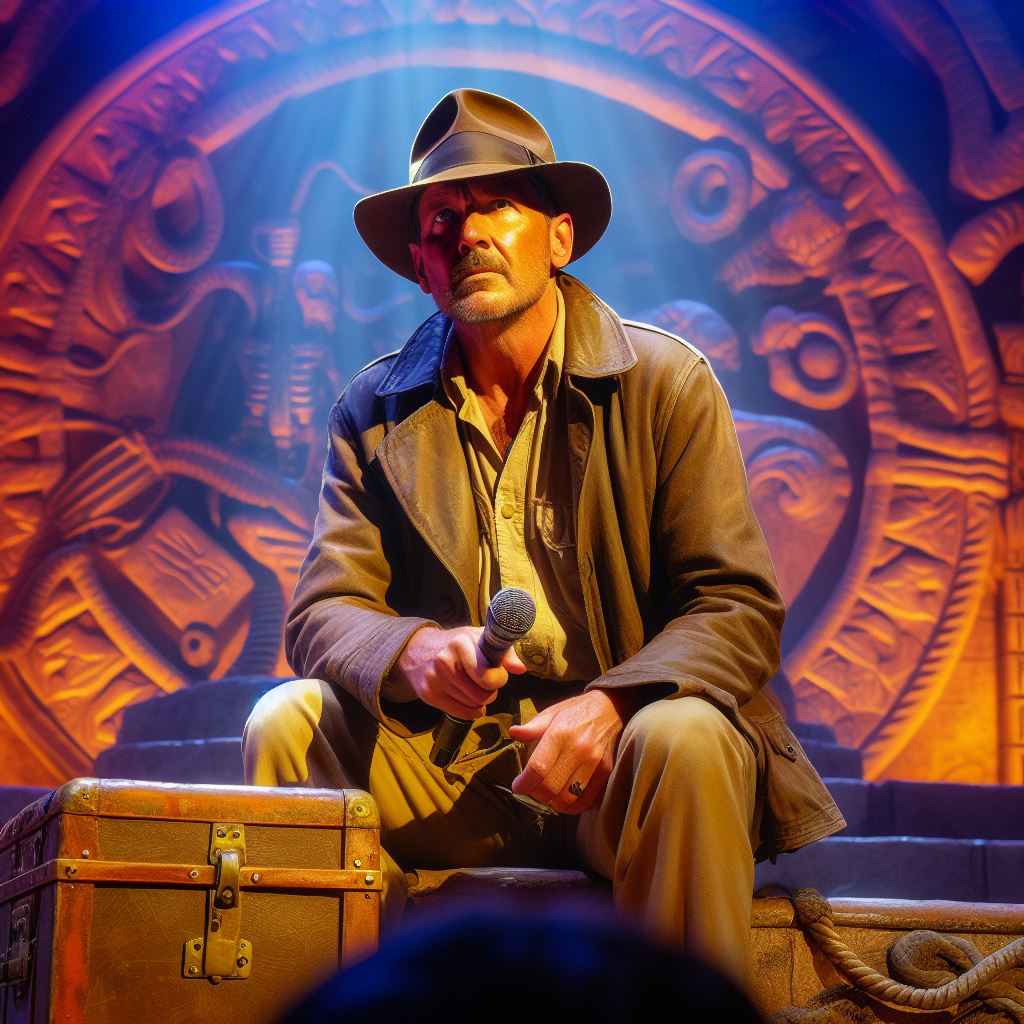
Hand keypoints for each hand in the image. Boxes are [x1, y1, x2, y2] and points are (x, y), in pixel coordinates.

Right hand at [394, 625, 526, 718]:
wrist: (419, 650)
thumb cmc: (457, 644)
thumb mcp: (480, 638)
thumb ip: (504, 652)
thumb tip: (521, 669)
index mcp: (461, 643)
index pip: (490, 677)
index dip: (498, 678)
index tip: (495, 672)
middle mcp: (445, 661)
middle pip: (483, 696)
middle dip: (490, 692)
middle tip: (484, 682)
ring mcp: (435, 679)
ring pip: (474, 706)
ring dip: (479, 701)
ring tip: (472, 686)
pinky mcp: (428, 695)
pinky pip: (462, 714)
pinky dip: (470, 710)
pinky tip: (466, 697)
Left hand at [508, 690, 628, 814]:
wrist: (610, 709)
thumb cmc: (576, 711)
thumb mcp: (552, 712)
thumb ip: (532, 726)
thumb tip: (514, 733)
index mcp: (560, 733)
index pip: (538, 768)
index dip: (524, 783)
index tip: (518, 786)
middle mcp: (578, 750)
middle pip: (551, 787)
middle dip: (534, 794)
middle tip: (530, 790)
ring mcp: (594, 763)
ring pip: (567, 798)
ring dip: (552, 802)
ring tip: (546, 793)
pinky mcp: (605, 773)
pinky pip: (585, 801)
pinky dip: (571, 806)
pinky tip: (563, 797)